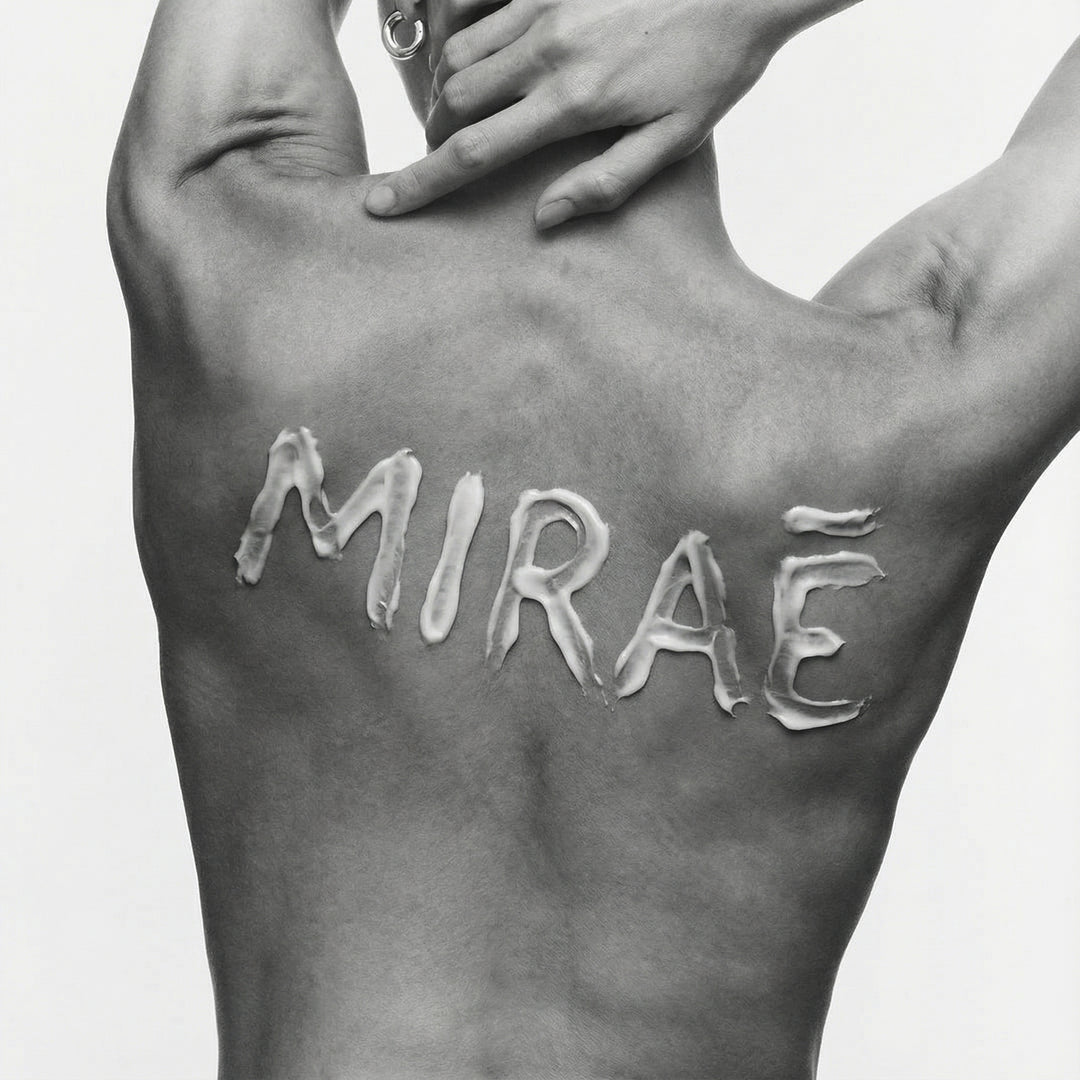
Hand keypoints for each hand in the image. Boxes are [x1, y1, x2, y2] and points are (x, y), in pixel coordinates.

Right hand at [364, 0, 798, 227]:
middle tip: (452, 153)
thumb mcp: (673, 142)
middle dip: (439, 133)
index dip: (422, 183)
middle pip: (453, 99)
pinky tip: (484, 54)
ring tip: (472, 110)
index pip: (475, 152)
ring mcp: (545, 2)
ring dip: (452, 88)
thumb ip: (604, 182)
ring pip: (461, 52)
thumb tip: (541, 217)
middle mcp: (548, 48)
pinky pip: (481, 5)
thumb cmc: (714, 67)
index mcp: (574, 102)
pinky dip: (468, 34)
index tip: (383, 204)